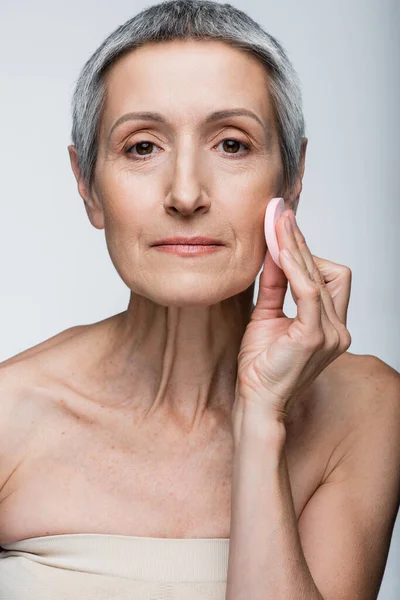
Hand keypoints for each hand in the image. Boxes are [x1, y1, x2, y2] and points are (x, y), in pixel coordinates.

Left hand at [232, 209, 351, 431]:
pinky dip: (294, 268)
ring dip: (294, 248)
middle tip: (279, 213)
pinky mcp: (314, 336)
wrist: (254, 400)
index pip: (327, 276)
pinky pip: (308, 291)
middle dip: (299, 241)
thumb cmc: (261, 365)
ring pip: (317, 275)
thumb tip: (273, 250)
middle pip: (325, 270)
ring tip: (275, 223)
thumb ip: (274, 285)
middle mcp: (338, 328)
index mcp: (330, 324)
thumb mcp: (266, 315)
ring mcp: (331, 333)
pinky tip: (278, 250)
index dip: (305, 250)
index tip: (283, 225)